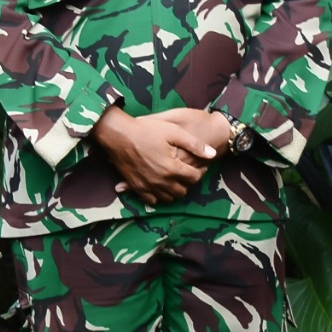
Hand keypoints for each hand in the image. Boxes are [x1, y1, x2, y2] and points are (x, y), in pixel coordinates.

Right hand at [94, 108, 218, 204]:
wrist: (118, 135)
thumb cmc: (146, 130)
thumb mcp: (174, 131)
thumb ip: (195, 145)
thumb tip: (212, 154)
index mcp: (172, 168)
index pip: (194, 177)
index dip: (200, 171)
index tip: (200, 165)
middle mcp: (161, 181)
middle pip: (183, 190)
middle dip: (188, 182)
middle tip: (188, 172)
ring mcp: (148, 186)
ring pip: (169, 197)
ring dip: (175, 190)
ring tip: (176, 178)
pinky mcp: (137, 187)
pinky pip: (152, 200)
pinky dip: (159, 196)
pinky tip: (161, 186)